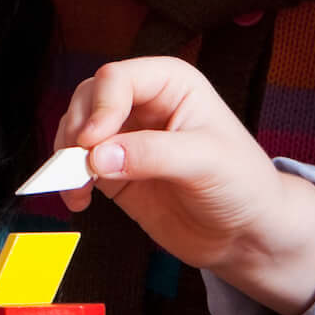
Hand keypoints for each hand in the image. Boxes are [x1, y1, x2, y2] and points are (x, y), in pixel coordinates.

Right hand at [55, 56, 314, 314]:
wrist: (247, 235)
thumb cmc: (243, 186)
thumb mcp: (206, 163)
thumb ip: (152, 155)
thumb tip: (98, 157)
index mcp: (171, 84)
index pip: (117, 79)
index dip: (100, 107)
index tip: (93, 143)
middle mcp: (144, 103)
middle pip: (88, 99)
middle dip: (78, 130)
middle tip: (81, 165)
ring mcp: (126, 137)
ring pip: (76, 129)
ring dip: (67, 156)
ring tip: (78, 186)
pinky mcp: (115, 170)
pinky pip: (78, 165)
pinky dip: (69, 180)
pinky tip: (78, 199)